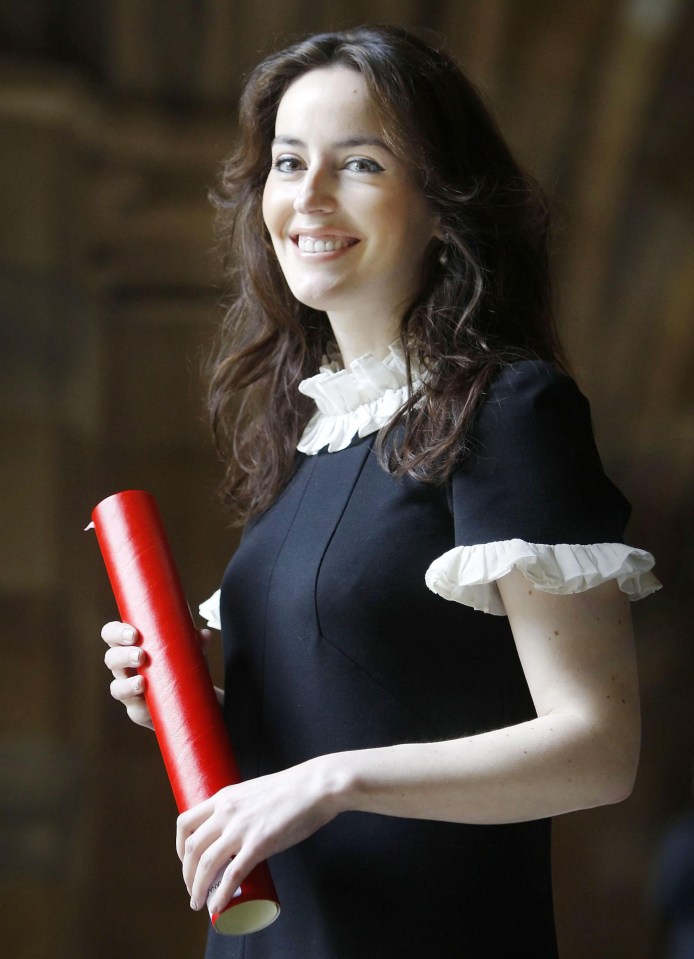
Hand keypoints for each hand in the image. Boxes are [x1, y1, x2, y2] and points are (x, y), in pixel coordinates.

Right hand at [102, 621, 214, 728]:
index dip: (116, 632)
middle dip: (122, 654)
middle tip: (140, 654)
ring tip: (142, 680)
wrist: (184, 698)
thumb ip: (195, 643)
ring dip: (127, 680)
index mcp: (130, 646)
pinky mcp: (134, 705)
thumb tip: (204, 635)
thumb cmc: (179, 665)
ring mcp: (127, 686)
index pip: (112, 634)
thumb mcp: (187, 652)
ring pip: (116, 682)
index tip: (134, 633)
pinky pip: (128, 702)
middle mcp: (124, 665)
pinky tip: (142, 690)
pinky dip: (132, 694)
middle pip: (111, 657)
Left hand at [176, 759, 339, 913]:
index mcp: (224, 797)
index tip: (186, 862)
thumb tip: (236, 833)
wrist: (315, 787)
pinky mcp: (259, 844)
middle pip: (192, 848)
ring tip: (199, 902)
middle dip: (187, 875)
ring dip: (197, 889)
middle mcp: (226, 812)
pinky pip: (232, 876)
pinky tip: (218, 906)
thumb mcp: (253, 792)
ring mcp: (241, 828)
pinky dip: (221, 895)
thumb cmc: (291, 789)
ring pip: (206, 865)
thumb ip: (240, 810)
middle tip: (193, 888)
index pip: (185, 823)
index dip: (180, 848)